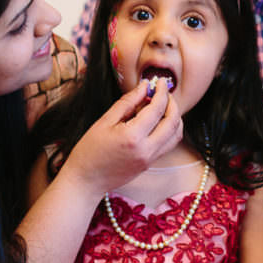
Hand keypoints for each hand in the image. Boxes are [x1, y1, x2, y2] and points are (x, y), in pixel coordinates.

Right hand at [61, 78, 181, 198]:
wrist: (86, 181)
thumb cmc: (89, 150)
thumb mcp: (104, 121)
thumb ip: (127, 103)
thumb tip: (144, 87)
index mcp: (133, 136)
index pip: (157, 109)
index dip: (161, 92)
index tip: (160, 81)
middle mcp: (146, 149)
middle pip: (173, 121)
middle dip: (172, 103)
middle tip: (164, 91)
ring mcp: (150, 159)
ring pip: (176, 135)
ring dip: (174, 117)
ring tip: (163, 105)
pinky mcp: (150, 164)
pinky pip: (169, 144)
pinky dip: (170, 129)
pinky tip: (158, 121)